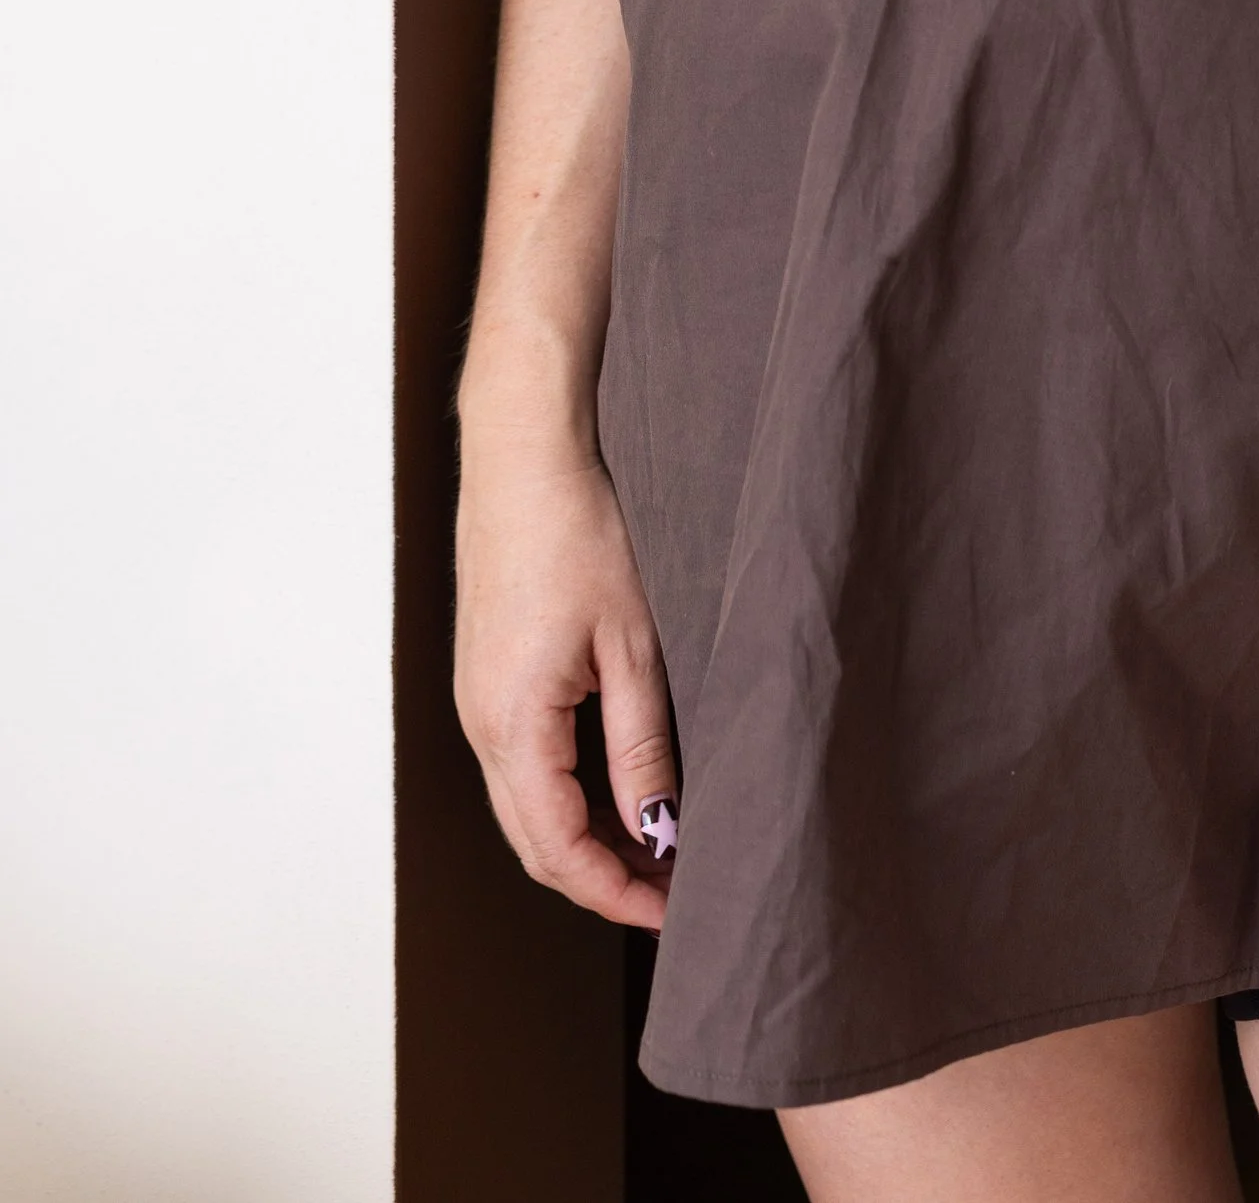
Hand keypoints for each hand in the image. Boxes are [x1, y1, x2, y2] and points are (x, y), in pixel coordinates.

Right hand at [454, 436, 676, 929]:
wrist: (523, 454)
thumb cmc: (578, 532)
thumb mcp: (631, 643)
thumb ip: (640, 745)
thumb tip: (657, 831)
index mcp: (512, 724)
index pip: (558, 851)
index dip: (615, 894)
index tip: (672, 914)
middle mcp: (479, 723)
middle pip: (534, 841)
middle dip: (601, 879)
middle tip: (671, 895)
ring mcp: (476, 700)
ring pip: (525, 806)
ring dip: (583, 839)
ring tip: (656, 848)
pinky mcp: (486, 677)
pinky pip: (520, 764)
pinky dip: (565, 796)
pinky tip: (615, 788)